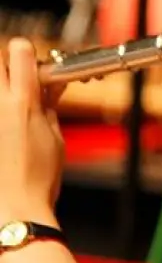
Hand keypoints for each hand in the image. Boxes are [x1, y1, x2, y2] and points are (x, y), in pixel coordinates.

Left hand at [0, 39, 64, 221]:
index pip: (19, 51)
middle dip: (5, 68)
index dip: (25, 53)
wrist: (13, 211)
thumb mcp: (55, 139)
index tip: (30, 66)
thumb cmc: (37, 181)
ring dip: (1, 95)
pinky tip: (5, 138)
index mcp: (23, 103)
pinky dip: (0, 121)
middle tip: (15, 88)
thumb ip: (49, 107)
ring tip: (9, 119)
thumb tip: (50, 86)